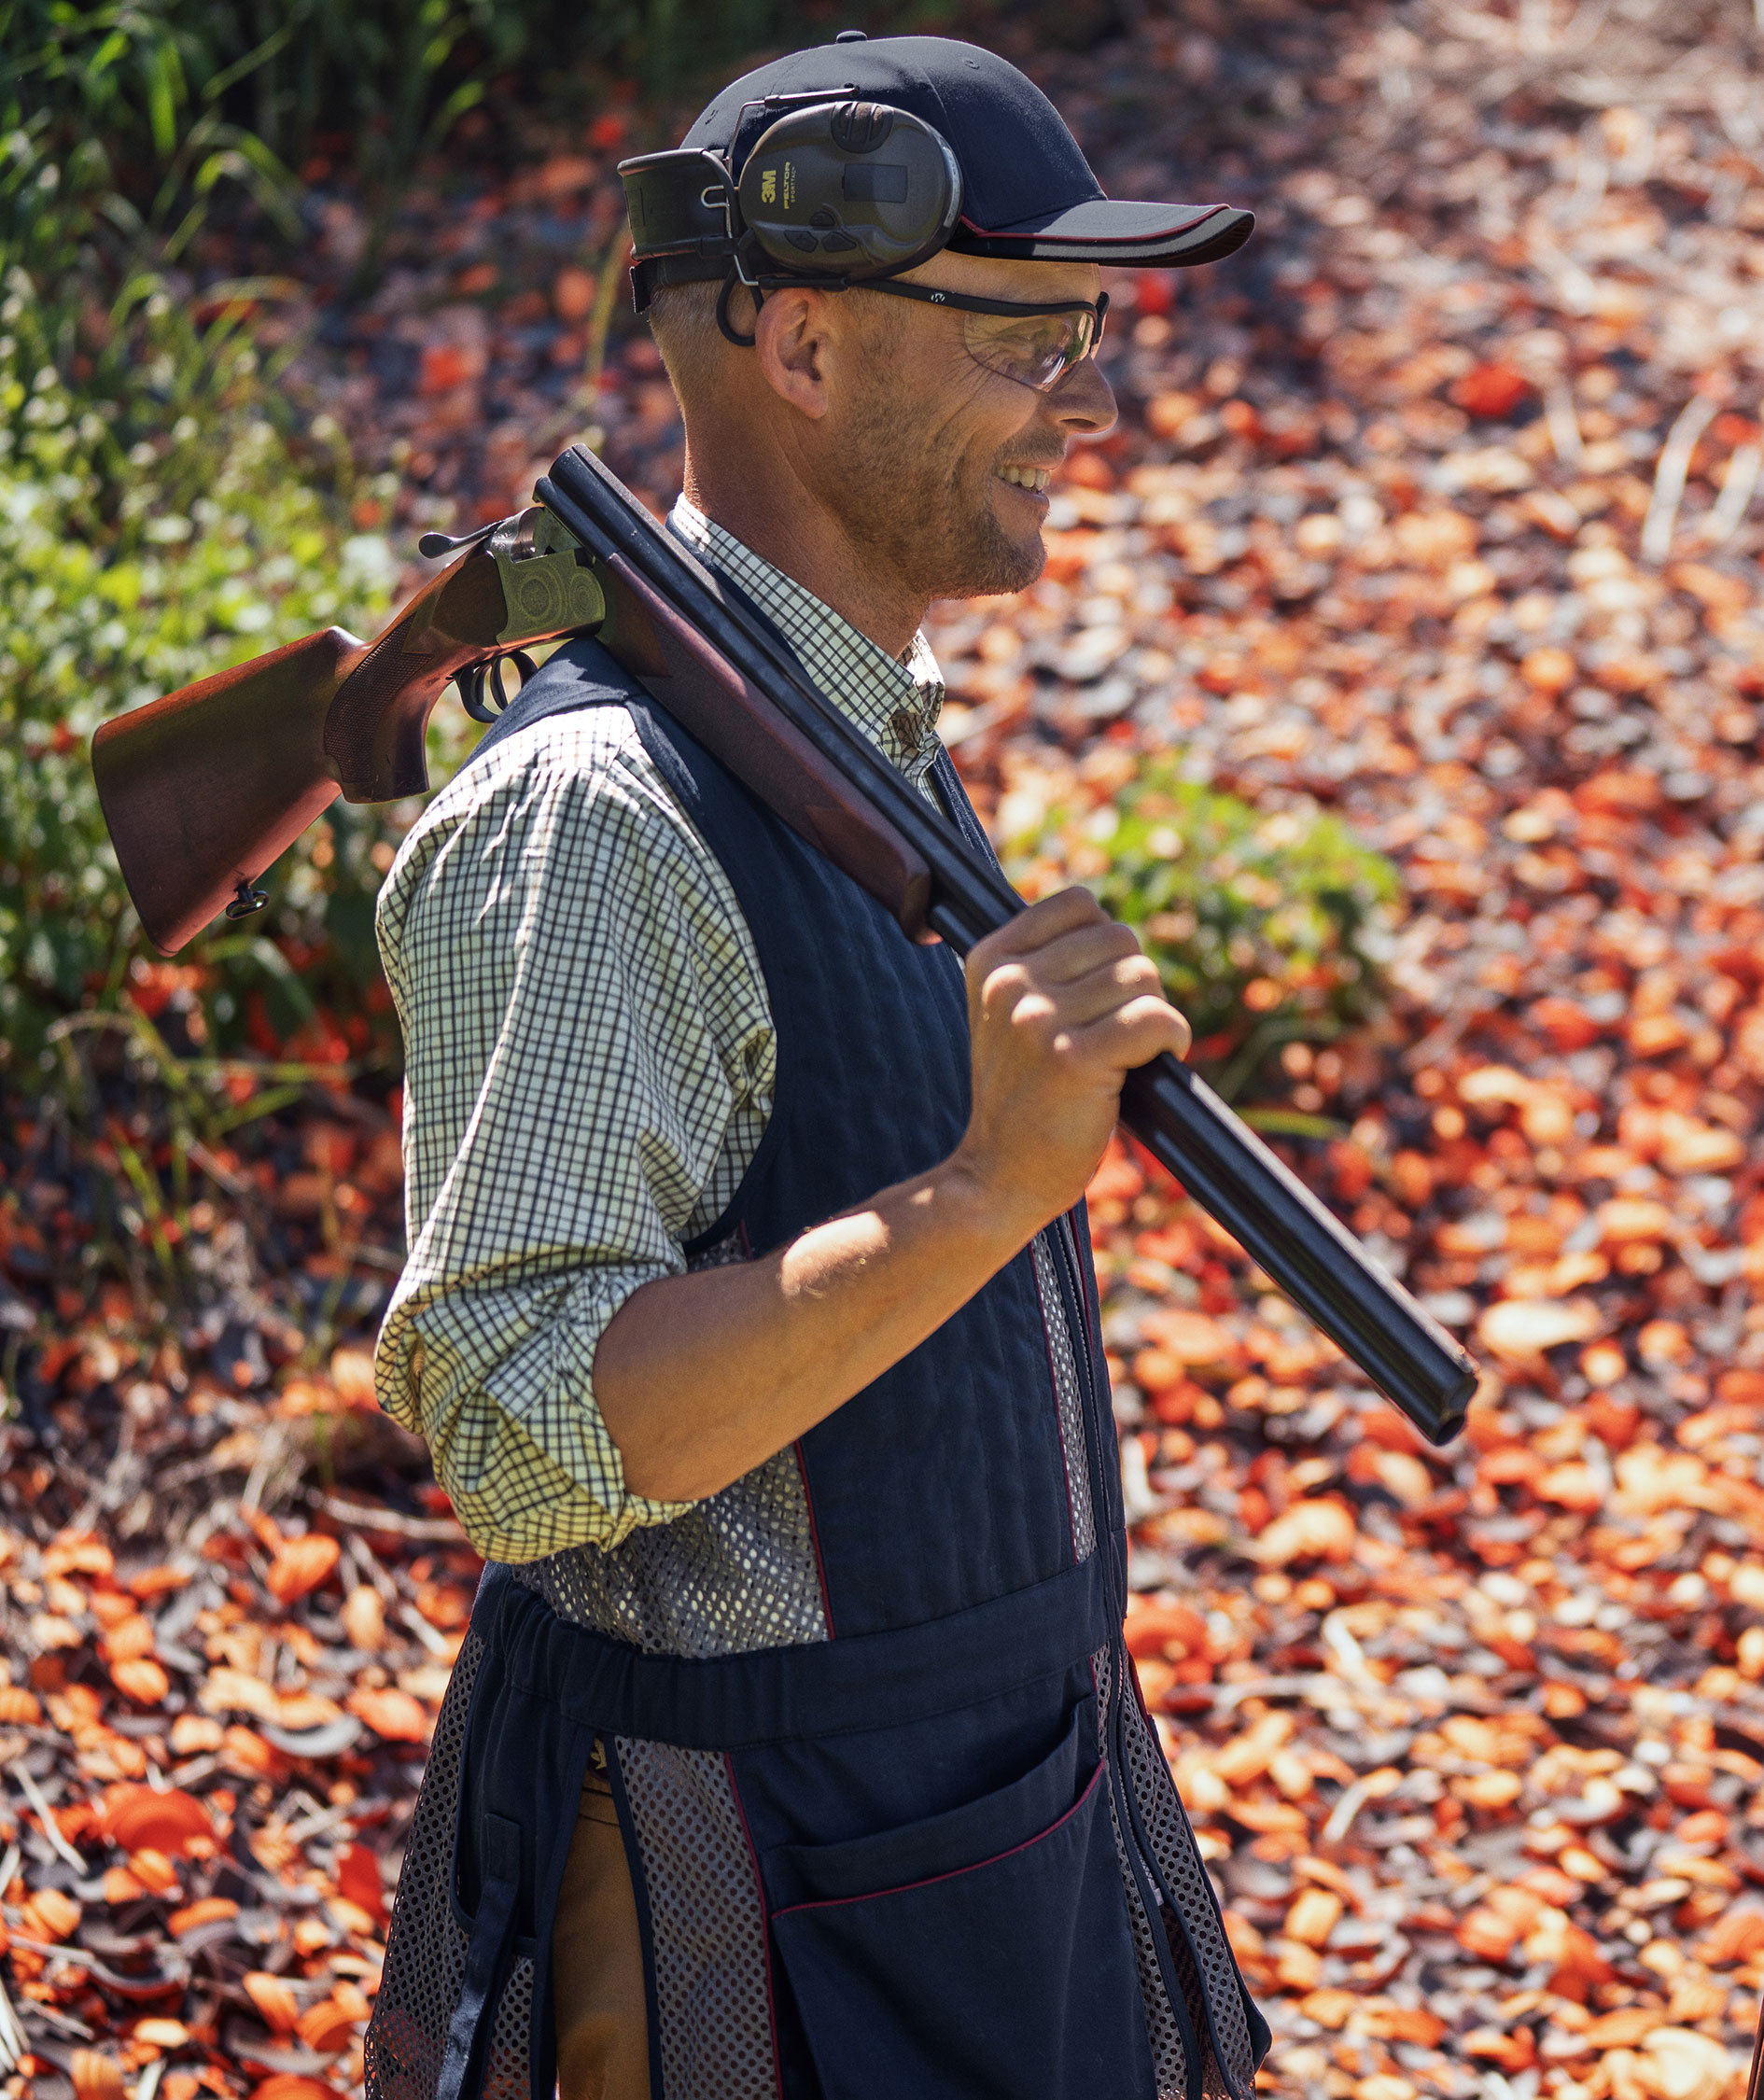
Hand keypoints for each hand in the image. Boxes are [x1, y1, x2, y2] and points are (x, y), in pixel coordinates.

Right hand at [950, 888, 1190, 1242]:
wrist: (997, 1177)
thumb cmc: (1021, 1097)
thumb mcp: (1010, 1014)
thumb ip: (1047, 964)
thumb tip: (1115, 929)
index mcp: (990, 960)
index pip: (1079, 904)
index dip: (1107, 945)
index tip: (1099, 992)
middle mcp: (1010, 982)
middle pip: (1119, 939)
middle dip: (1136, 983)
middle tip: (1119, 1031)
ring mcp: (1038, 1019)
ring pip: (1142, 977)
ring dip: (1153, 1014)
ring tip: (1129, 1052)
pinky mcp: (1073, 1059)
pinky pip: (1154, 1018)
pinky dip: (1171, 1037)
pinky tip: (1152, 1061)